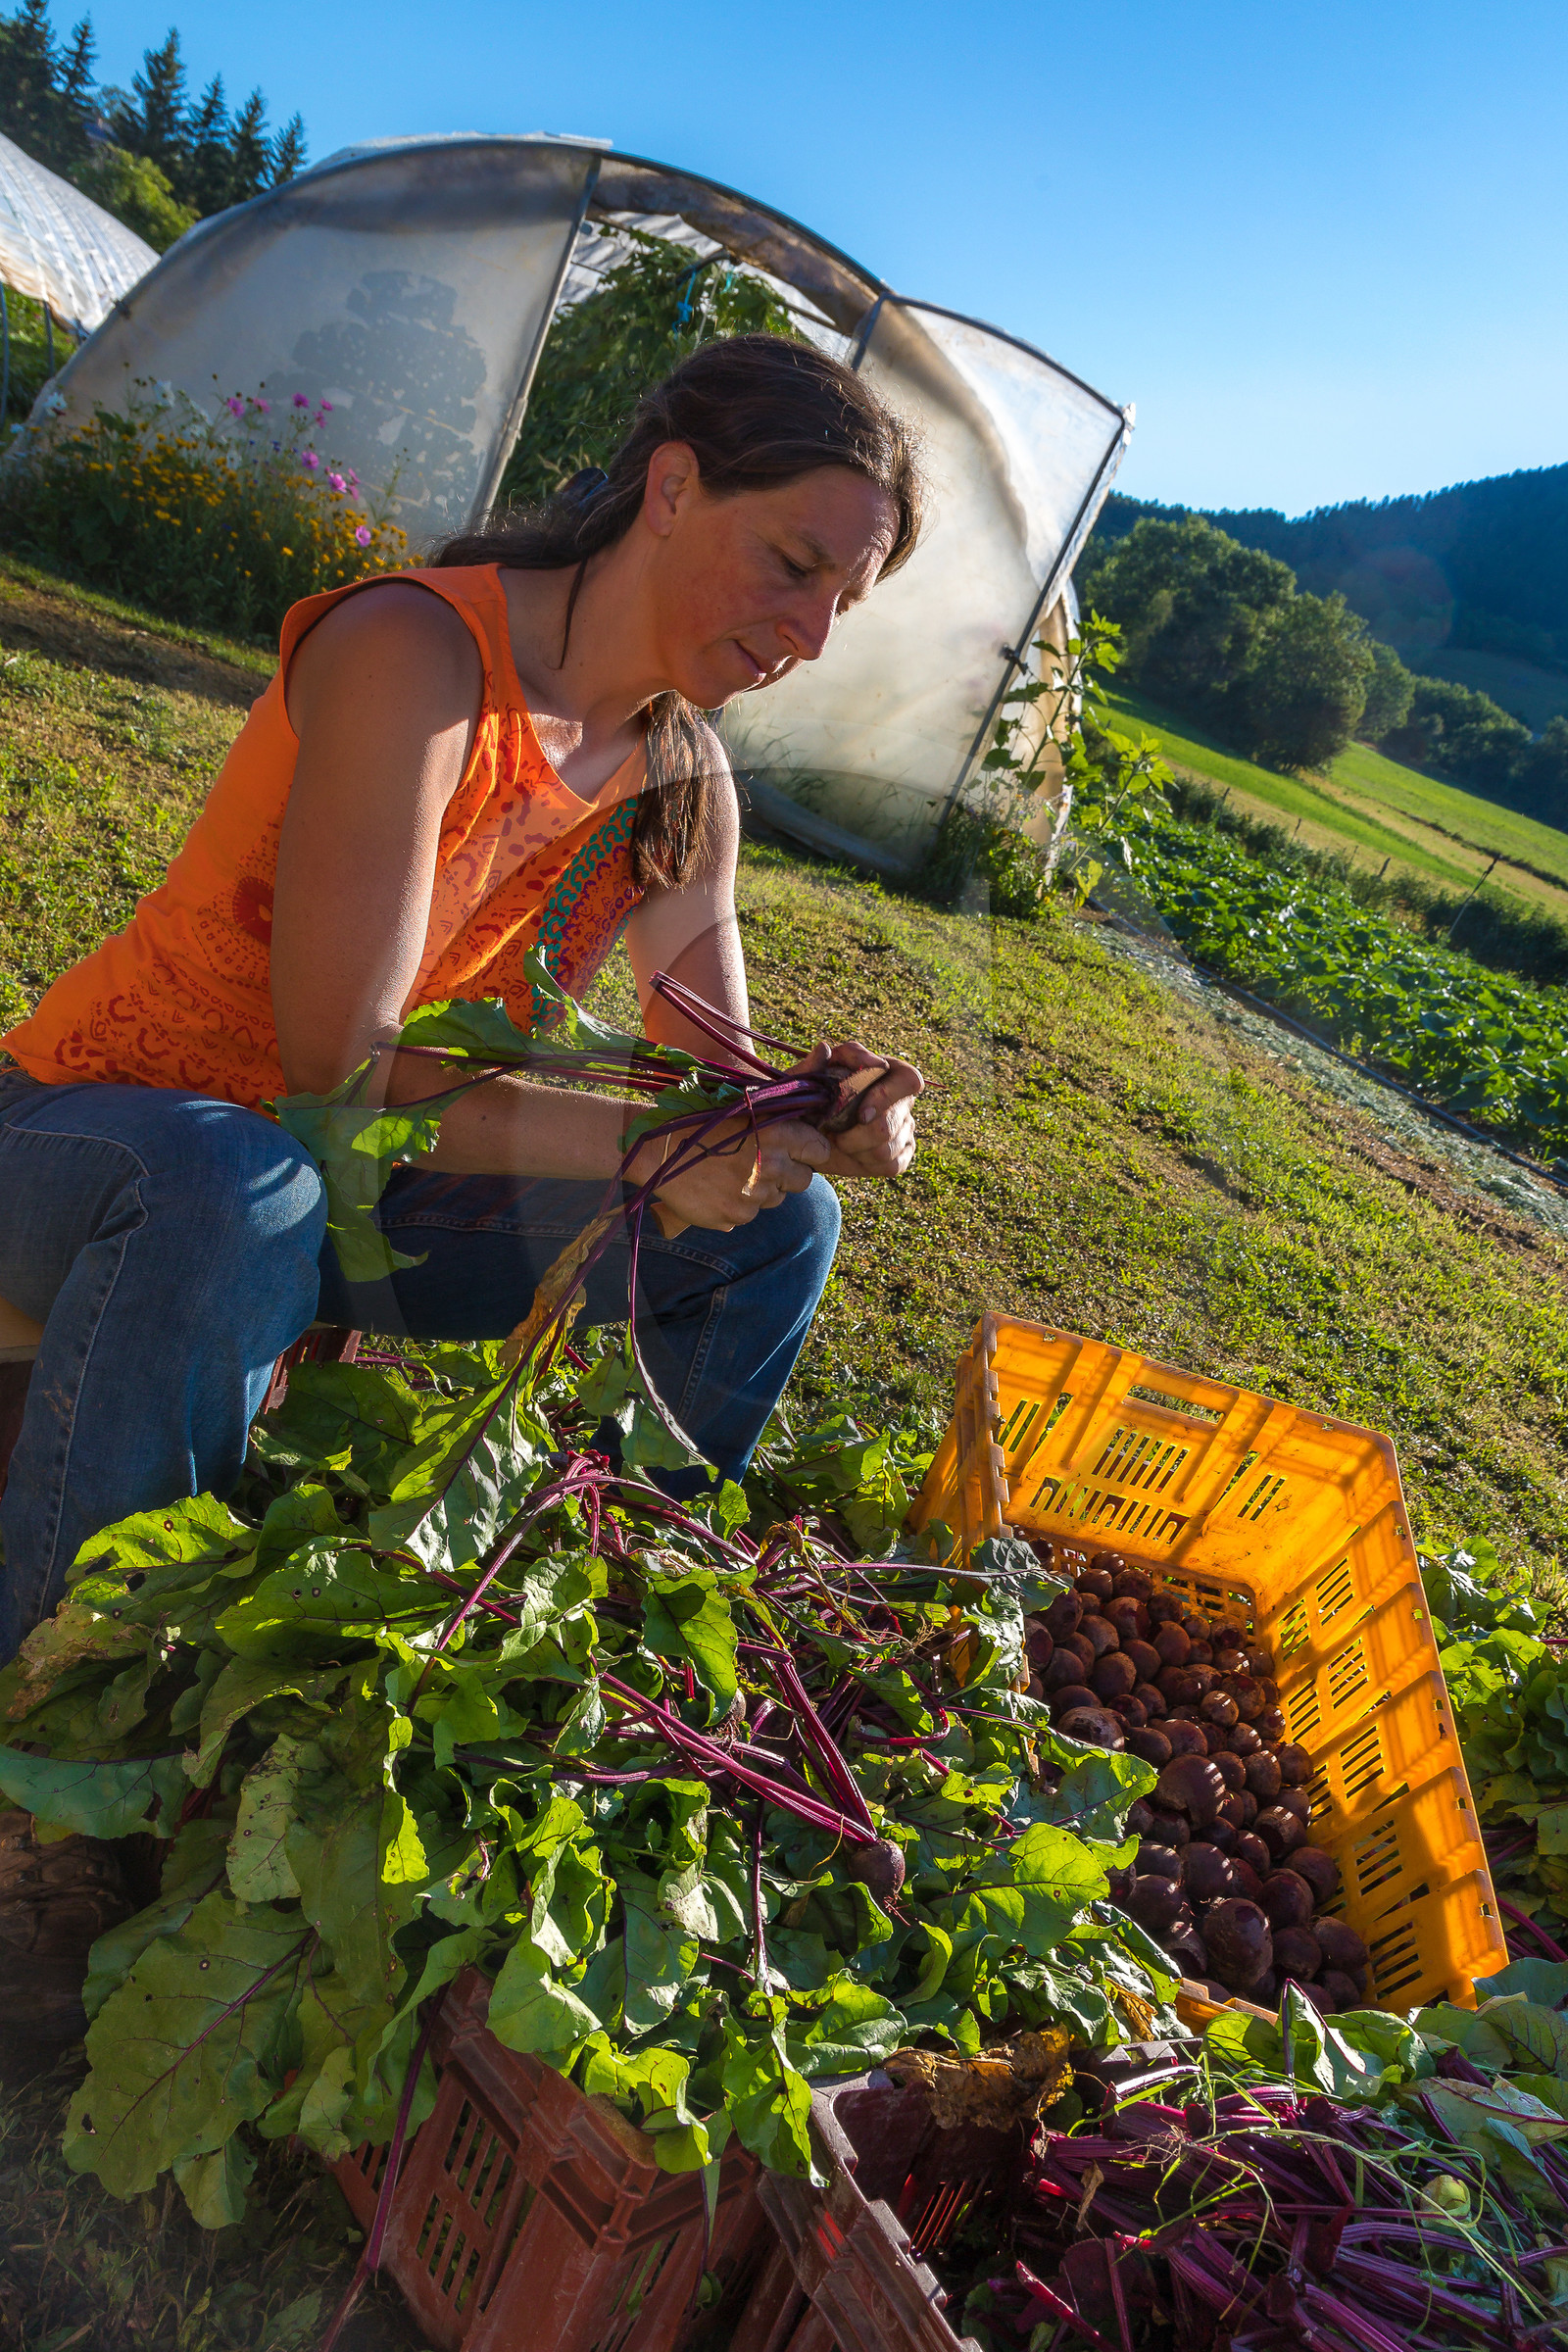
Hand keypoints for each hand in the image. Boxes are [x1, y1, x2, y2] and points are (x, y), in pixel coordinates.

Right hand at [628, 1110, 830, 1235]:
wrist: (659, 1151)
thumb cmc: (701, 1122)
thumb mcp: (742, 1109)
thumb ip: (777, 1121)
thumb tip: (805, 1137)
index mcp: (777, 1132)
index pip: (819, 1150)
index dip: (810, 1152)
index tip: (800, 1152)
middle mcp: (771, 1164)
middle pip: (804, 1180)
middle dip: (789, 1175)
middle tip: (764, 1165)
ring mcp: (754, 1194)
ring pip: (776, 1199)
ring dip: (762, 1190)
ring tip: (732, 1174)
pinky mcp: (736, 1216)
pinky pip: (749, 1214)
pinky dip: (737, 1205)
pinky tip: (717, 1189)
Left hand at [797, 1039, 923, 1179]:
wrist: (808, 1135)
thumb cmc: (811, 1100)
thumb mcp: (806, 1080)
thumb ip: (812, 1065)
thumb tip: (825, 1049)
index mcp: (887, 1071)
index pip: (909, 1080)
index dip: (886, 1098)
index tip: (860, 1114)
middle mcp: (902, 1099)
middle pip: (890, 1123)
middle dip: (856, 1135)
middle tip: (834, 1134)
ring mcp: (905, 1126)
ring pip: (888, 1148)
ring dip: (856, 1150)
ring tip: (840, 1142)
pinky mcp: (903, 1153)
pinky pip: (892, 1164)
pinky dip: (866, 1163)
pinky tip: (853, 1154)